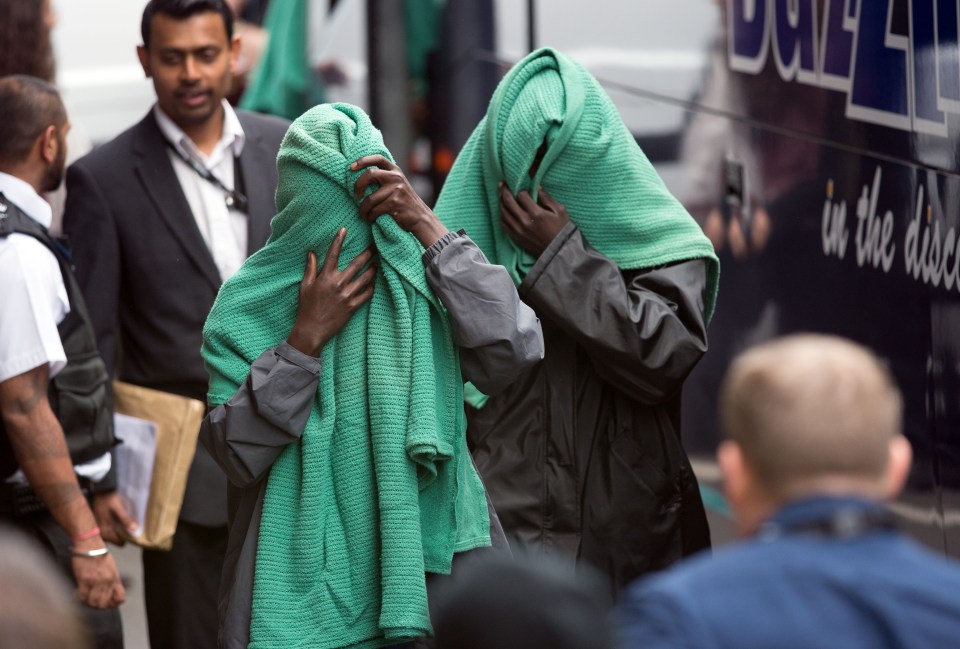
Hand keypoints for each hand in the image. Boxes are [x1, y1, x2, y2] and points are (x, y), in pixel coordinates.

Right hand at [71, 536, 125, 608]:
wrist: (89, 543)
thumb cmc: (99, 553)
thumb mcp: (111, 567)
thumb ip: (111, 580)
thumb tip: (109, 592)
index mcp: (115, 577)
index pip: (120, 598)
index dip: (113, 604)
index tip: (108, 604)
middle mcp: (107, 581)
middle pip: (104, 604)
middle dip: (99, 606)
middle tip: (93, 602)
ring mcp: (96, 581)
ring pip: (93, 603)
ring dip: (88, 603)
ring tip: (86, 599)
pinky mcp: (84, 580)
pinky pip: (82, 596)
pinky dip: (79, 598)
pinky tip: (78, 594)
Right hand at [92, 491, 138, 544]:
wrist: (100, 492)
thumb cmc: (109, 499)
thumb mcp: (118, 508)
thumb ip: (125, 519)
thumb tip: (135, 530)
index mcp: (105, 530)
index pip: (120, 542)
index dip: (128, 538)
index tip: (133, 531)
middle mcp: (100, 533)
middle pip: (116, 540)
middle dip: (124, 535)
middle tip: (130, 525)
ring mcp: (99, 530)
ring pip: (113, 536)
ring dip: (119, 531)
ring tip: (124, 522)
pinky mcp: (99, 526)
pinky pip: (109, 531)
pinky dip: (115, 528)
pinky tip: (117, 521)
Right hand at [287, 228, 375, 355]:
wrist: (312, 329)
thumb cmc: (307, 307)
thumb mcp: (305, 286)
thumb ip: (310, 268)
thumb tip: (311, 252)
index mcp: (325, 277)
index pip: (333, 254)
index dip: (338, 240)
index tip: (344, 229)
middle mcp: (338, 284)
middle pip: (356, 264)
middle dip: (367, 253)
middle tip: (375, 245)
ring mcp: (347, 295)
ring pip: (365, 278)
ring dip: (373, 269)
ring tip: (378, 263)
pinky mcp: (353, 306)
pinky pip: (367, 294)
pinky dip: (371, 287)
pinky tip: (373, 283)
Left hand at [351, 155, 447, 247]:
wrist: (420, 217)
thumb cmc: (404, 202)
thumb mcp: (397, 184)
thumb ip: (384, 177)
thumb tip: (359, 176)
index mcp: (395, 170)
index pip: (377, 158)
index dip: (362, 161)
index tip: (351, 167)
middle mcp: (396, 177)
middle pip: (369, 174)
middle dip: (358, 186)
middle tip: (356, 197)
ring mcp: (396, 189)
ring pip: (370, 199)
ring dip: (363, 209)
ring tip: (364, 214)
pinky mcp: (395, 203)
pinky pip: (375, 210)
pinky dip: (370, 216)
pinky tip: (372, 219)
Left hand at [499, 185, 569, 256]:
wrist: (558, 251)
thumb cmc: (561, 230)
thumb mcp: (560, 211)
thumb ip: (547, 198)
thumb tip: (537, 187)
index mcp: (536, 214)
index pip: (522, 196)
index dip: (521, 190)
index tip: (523, 189)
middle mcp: (524, 222)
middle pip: (508, 202)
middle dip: (504, 191)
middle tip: (502, 184)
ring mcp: (518, 231)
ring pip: (503, 212)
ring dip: (500, 202)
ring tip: (500, 195)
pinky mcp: (515, 238)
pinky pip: (503, 224)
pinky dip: (501, 215)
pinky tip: (503, 210)